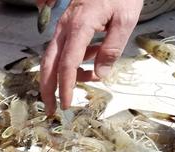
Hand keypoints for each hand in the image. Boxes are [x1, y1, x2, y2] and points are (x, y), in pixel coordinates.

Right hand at [38, 0, 141, 114]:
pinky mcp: (65, 27)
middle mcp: (65, 28)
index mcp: (79, 26)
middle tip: (52, 109)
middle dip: (48, 90)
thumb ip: (112, 48)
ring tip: (81, 82)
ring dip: (61, 77)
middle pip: (49, 65)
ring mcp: (62, 27)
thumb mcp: (126, 19)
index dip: (66, 87)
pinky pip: (62, 50)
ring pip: (52, 59)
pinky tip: (90, 62)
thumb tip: (101, 74)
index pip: (67, 64)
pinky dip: (71, 62)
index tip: (67, 104)